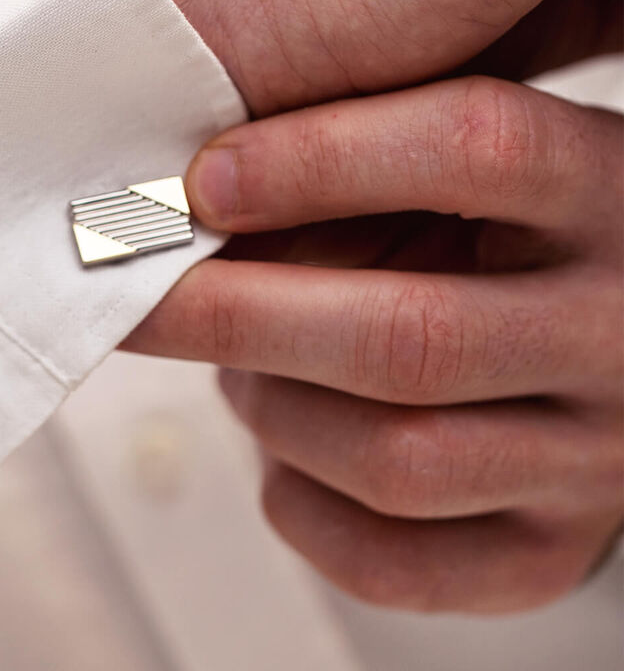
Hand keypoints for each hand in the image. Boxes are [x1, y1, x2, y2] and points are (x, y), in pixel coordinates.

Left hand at [123, 76, 623, 611]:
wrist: (608, 318)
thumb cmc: (494, 220)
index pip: (472, 148)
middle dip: (234, 314)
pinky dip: (301, 508)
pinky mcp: (556, 547)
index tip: (198, 181)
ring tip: (232, 366)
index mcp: (601, 184)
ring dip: (270, 409)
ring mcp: (600, 454)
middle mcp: (622, 325)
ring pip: (396, 459)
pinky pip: (400, 564)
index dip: (315, 161)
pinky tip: (279, 451)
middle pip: (407, 337)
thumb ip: (358, 150)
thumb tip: (194, 195)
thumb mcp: (456, 151)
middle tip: (136, 294)